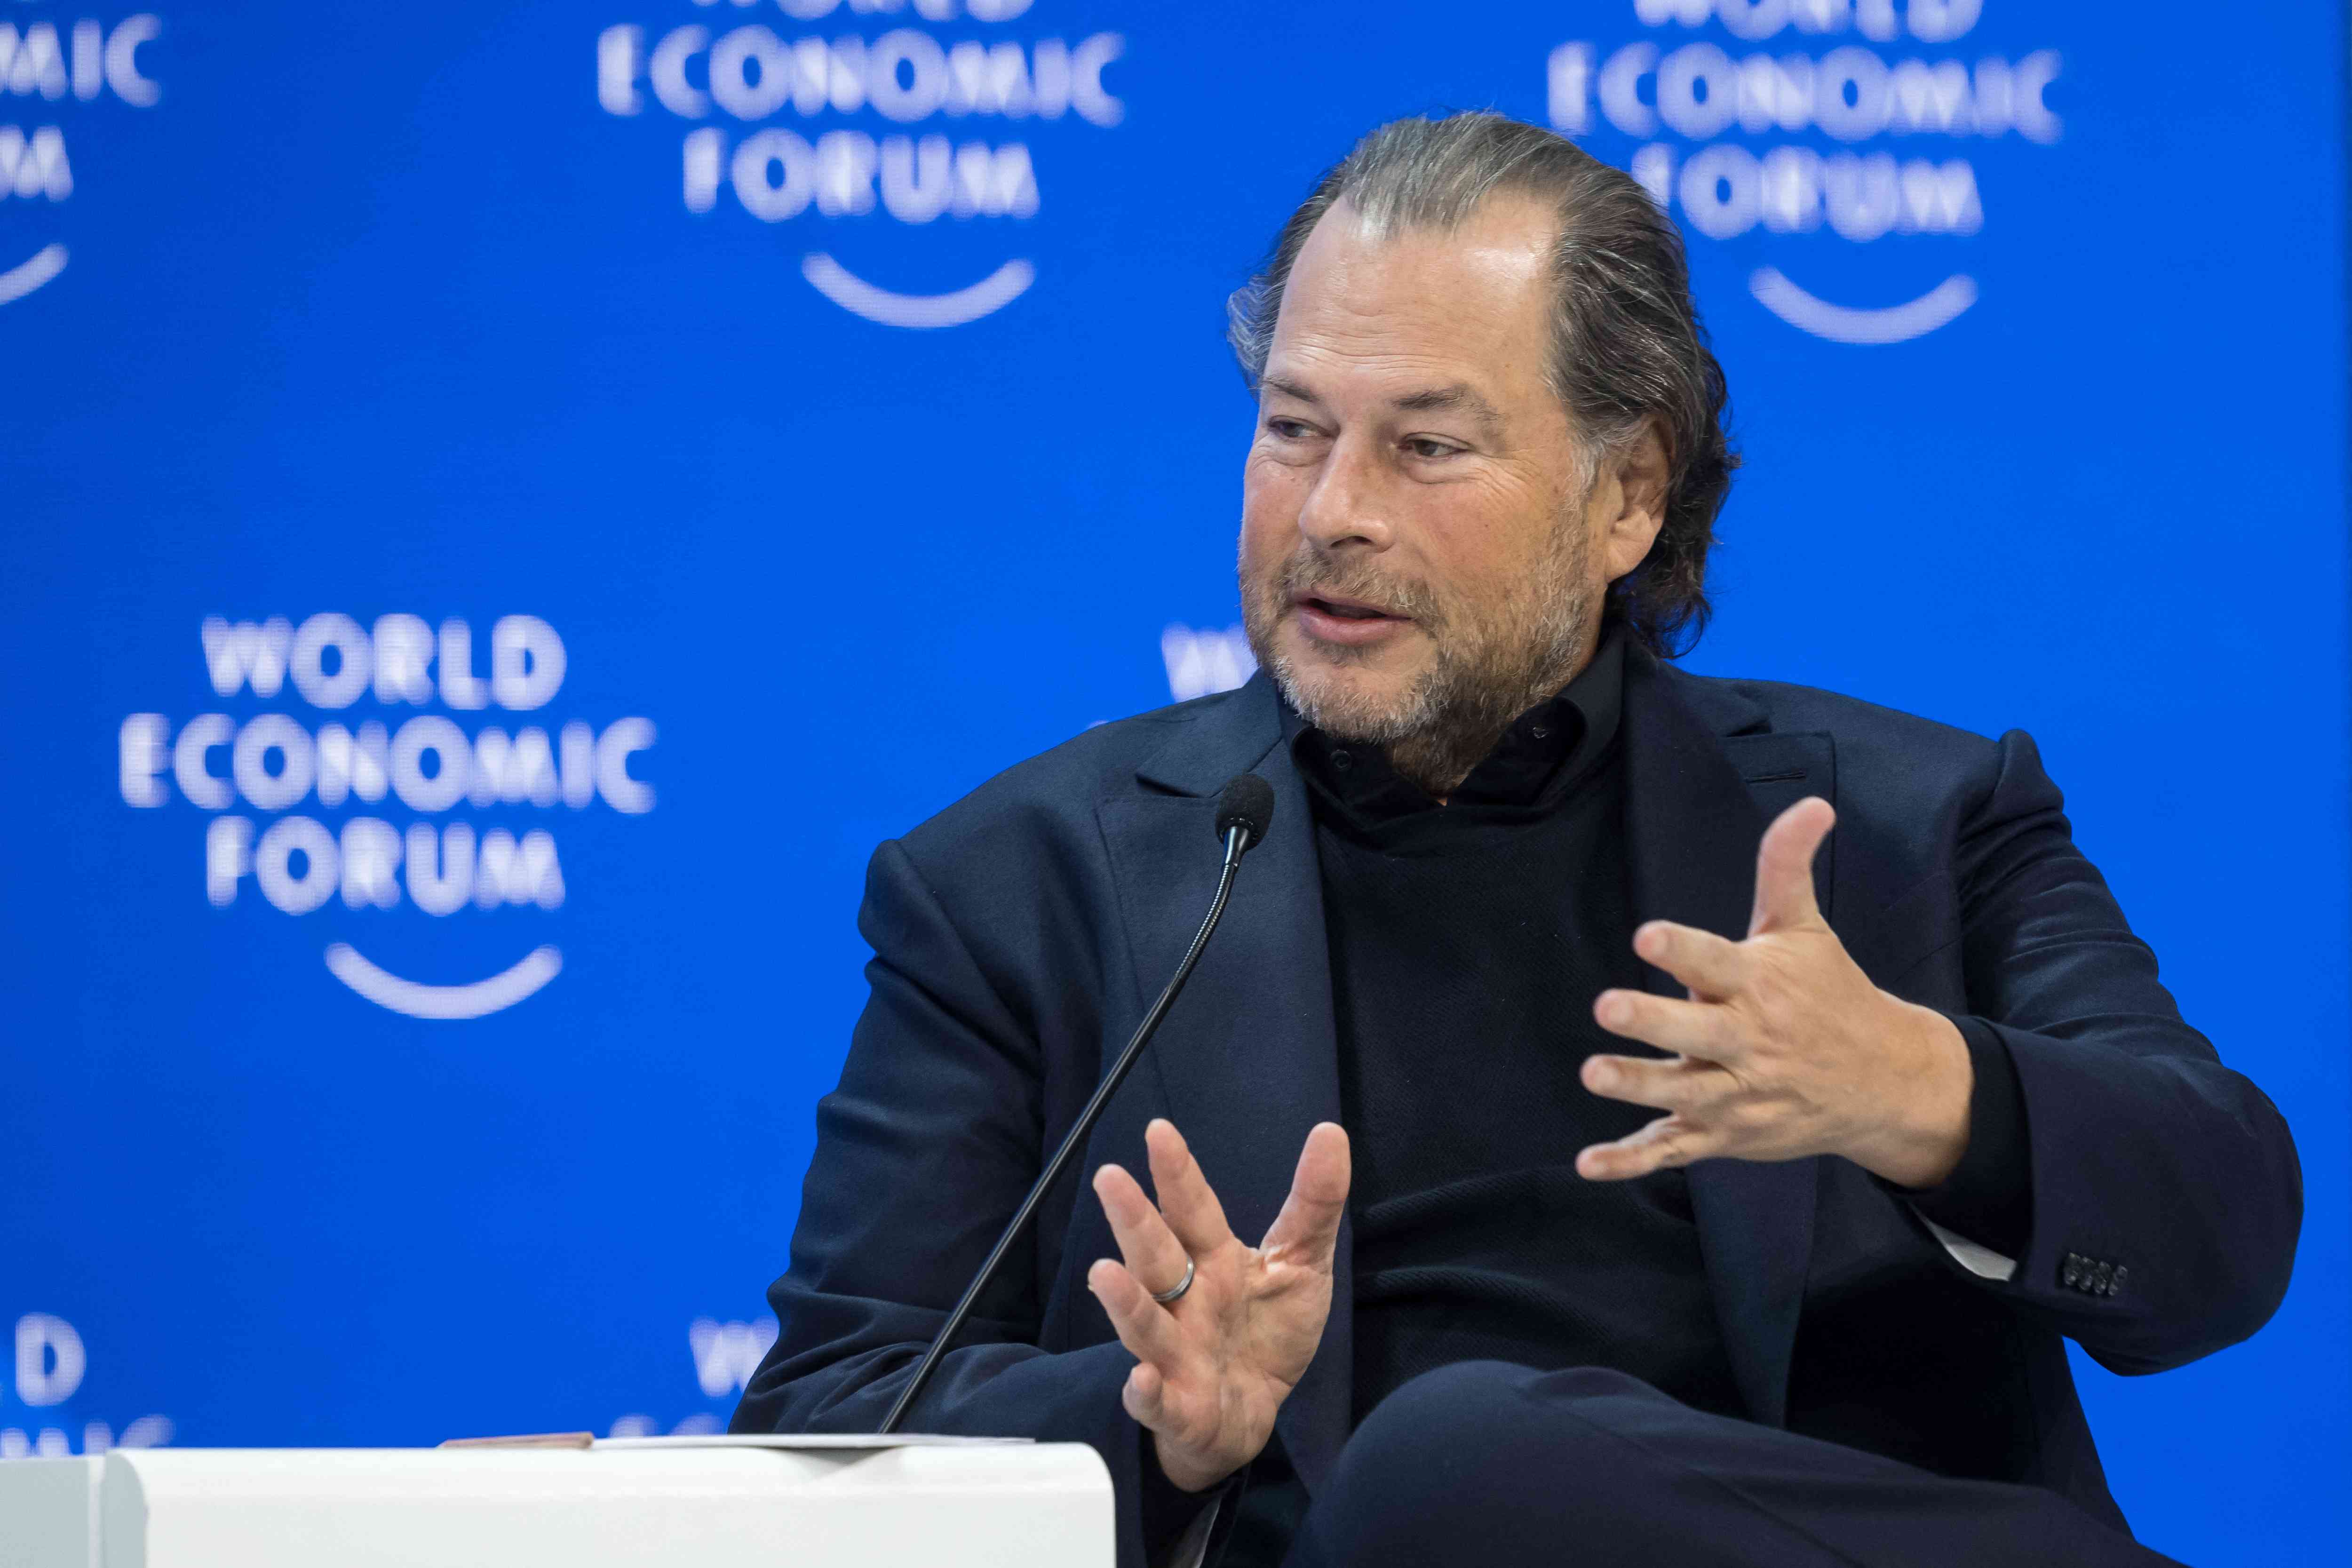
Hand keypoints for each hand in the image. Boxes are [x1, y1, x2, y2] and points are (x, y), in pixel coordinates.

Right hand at [1086, 1117, 1349, 1492]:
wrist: (1249, 1415)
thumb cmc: (1266, 1332)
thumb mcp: (1302, 1264)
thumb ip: (1314, 1204)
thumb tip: (1331, 1130)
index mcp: (1214, 1262)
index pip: (1193, 1211)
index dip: (1178, 1174)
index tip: (1159, 1130)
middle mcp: (1187, 1302)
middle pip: (1156, 1256)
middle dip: (1134, 1220)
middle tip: (1109, 1177)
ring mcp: (1176, 1355)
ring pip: (1146, 1324)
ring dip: (1125, 1302)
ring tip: (1104, 1273)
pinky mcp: (1180, 1408)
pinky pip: (1157, 1400)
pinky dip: (1146, 1392)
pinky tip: (1141, 1379)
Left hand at [1579, 796, 1973, 1188]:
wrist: (1886, 1083)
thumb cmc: (1832, 994)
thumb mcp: (1806, 929)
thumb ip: (1787, 867)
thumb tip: (1812, 803)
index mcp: (1761, 985)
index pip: (1717, 962)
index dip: (1684, 949)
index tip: (1647, 934)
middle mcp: (1748, 1041)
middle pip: (1697, 1032)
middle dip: (1654, 1022)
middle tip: (1608, 1007)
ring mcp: (1737, 1094)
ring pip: (1682, 1094)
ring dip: (1637, 1087)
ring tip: (1593, 1074)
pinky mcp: (1724, 1134)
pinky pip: (1673, 1150)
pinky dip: (1631, 1161)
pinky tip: (1588, 1163)